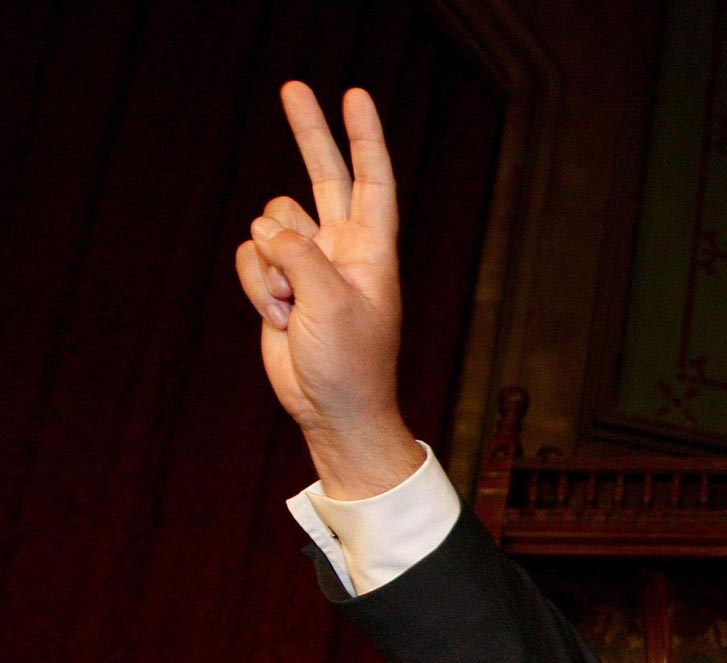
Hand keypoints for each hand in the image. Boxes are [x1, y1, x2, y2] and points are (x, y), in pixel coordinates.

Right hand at [234, 83, 421, 497]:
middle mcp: (341, 248)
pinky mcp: (278, 284)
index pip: (372, 181)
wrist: (331, 409)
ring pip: (269, 226)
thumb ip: (298, 254)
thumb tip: (266, 230)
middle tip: (293, 86)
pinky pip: (250, 258)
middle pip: (323, 176)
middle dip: (309, 133)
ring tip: (290, 305)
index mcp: (372, 249)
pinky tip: (276, 317)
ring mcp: (308, 265)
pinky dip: (255, 285)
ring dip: (269, 264)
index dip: (364, 138)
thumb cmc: (349, 363)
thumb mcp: (329, 302)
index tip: (356, 95)